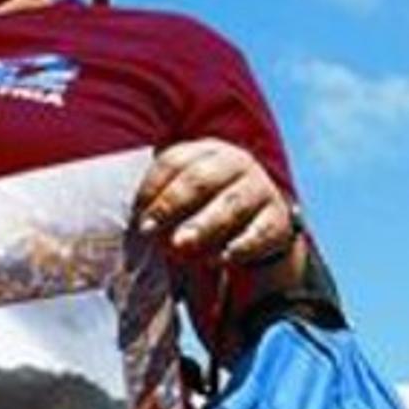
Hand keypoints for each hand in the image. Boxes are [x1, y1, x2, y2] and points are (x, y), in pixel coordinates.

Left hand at [135, 139, 298, 265]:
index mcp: (206, 151)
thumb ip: (159, 202)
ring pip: (231, 204)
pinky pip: (260, 231)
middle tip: (149, 230)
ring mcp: (259, 189)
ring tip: (180, 244)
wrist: (258, 218)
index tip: (137, 215)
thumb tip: (131, 222)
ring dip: (203, 225)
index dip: (152, 186)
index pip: (174, 161)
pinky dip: (243, 244)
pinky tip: (226, 257)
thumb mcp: (182, 195)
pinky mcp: (277, 219)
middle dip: (172, 204)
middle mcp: (236, 163)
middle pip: (201, 179)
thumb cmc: (204, 205)